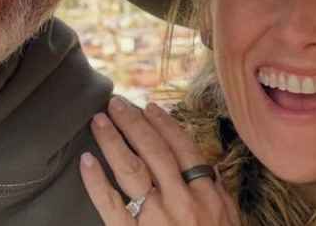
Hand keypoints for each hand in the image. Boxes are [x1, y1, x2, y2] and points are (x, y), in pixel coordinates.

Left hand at [80, 97, 238, 225]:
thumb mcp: (229, 219)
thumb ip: (215, 191)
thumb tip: (203, 164)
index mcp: (207, 196)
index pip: (183, 148)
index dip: (164, 124)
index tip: (149, 106)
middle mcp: (182, 203)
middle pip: (154, 152)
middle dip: (133, 123)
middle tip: (116, 102)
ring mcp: (156, 221)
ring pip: (131, 171)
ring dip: (113, 142)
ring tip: (99, 121)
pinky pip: (111, 207)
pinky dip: (96, 183)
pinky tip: (86, 162)